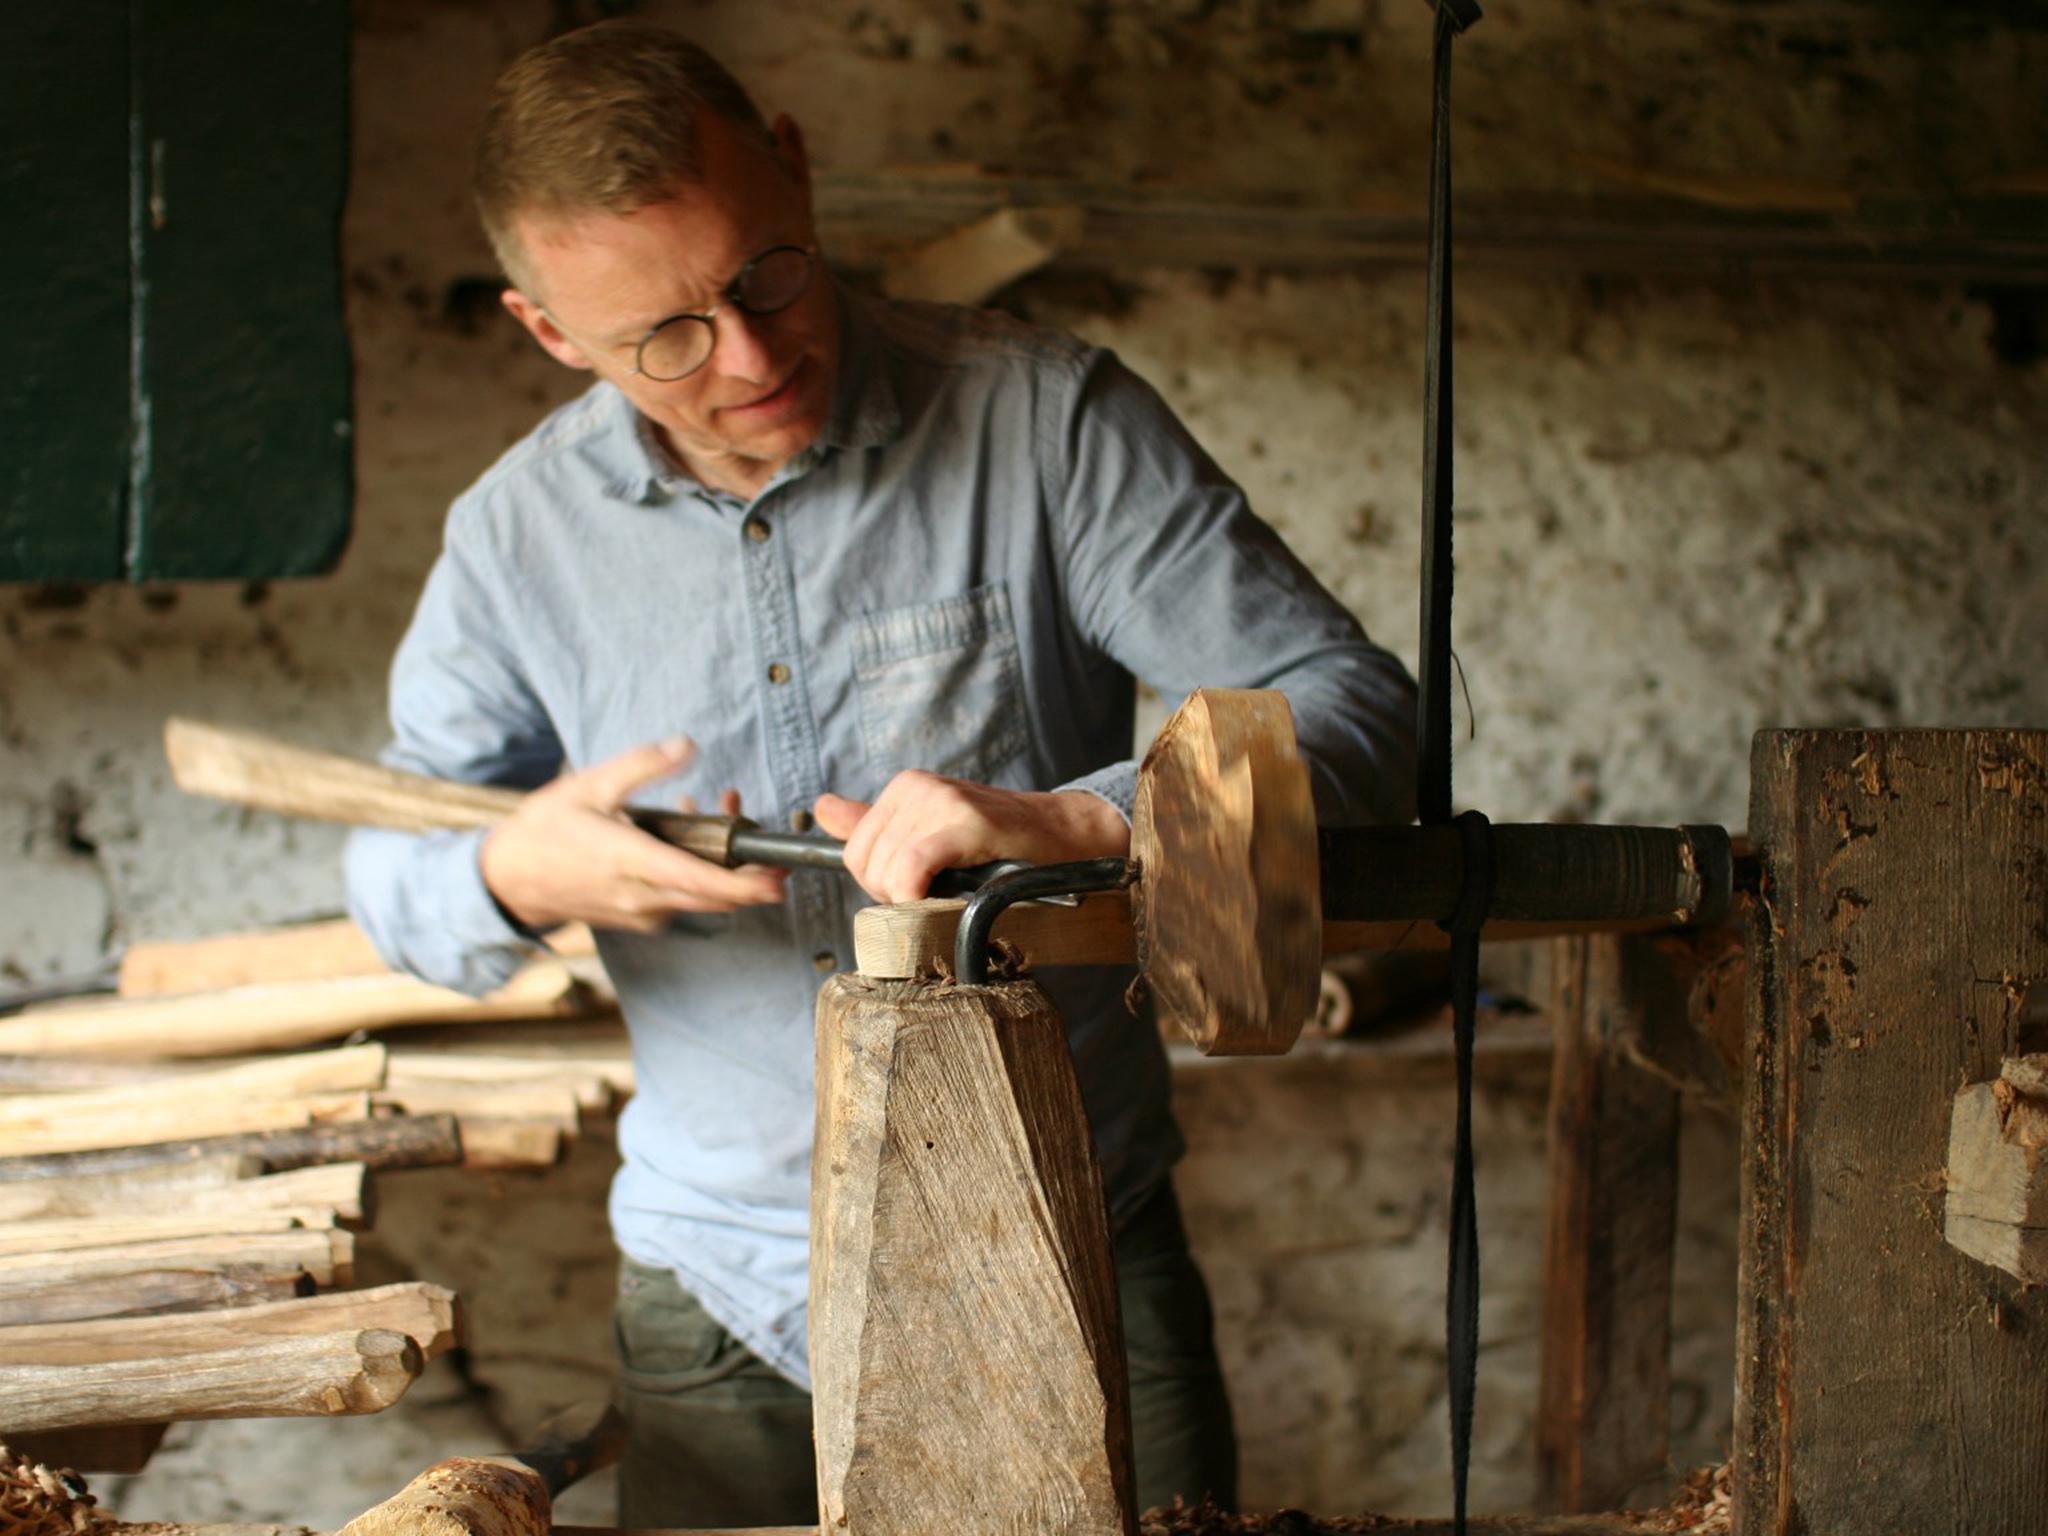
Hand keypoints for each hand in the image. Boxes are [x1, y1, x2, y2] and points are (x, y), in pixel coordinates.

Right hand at [480, 739, 785, 932]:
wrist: (509, 880)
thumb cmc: (546, 829)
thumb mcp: (590, 785)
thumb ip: (642, 765)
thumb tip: (687, 744)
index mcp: (631, 862)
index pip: (702, 881)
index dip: (746, 884)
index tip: (779, 876)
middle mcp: (642, 896)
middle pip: (714, 898)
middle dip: (750, 874)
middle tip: (768, 840)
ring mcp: (641, 913)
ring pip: (700, 898)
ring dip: (723, 866)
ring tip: (719, 808)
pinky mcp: (640, 918)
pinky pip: (682, 899)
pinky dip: (696, 872)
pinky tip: (686, 834)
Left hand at [812, 772, 1128, 903]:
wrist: (1061, 838)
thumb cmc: (997, 844)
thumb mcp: (928, 829)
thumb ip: (873, 822)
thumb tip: (822, 808)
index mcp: (904, 787)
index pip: (854, 853)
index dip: (881, 885)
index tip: (919, 888)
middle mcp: (916, 786)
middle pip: (866, 866)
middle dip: (896, 895)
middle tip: (940, 892)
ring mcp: (941, 800)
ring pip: (888, 872)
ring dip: (915, 899)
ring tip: (954, 889)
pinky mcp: (966, 821)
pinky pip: (912, 867)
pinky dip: (918, 892)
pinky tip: (944, 895)